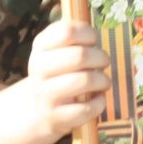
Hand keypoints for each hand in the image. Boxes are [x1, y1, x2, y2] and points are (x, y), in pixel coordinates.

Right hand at [21, 18, 110, 139]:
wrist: (40, 108)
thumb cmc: (60, 71)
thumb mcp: (59, 49)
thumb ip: (74, 34)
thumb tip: (92, 26)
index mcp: (41, 46)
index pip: (68, 31)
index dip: (88, 34)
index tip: (93, 41)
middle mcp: (38, 68)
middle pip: (79, 56)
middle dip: (100, 58)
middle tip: (104, 62)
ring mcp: (45, 94)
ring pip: (84, 81)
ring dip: (102, 80)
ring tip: (103, 82)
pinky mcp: (56, 117)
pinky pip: (87, 108)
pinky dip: (100, 103)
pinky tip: (98, 99)